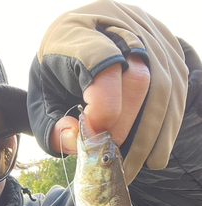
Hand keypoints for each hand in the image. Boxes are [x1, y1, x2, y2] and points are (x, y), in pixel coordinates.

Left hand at [27, 0, 187, 183]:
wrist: (74, 46)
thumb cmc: (56, 78)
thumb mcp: (40, 103)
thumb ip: (52, 129)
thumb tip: (78, 143)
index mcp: (78, 34)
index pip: (102, 66)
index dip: (101, 109)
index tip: (91, 137)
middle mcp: (118, 27)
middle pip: (139, 79)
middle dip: (126, 126)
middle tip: (111, 154)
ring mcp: (148, 35)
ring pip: (165, 88)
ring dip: (152, 136)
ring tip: (133, 167)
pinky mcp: (166, 50)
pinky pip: (177, 91)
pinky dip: (166, 127)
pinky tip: (153, 153)